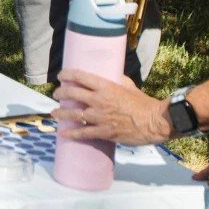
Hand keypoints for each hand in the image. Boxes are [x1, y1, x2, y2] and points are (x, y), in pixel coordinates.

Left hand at [53, 68, 172, 145]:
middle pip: (73, 94)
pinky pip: (84, 133)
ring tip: (54, 113)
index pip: (81, 77)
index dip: (68, 74)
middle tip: (57, 94)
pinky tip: (63, 134)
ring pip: (74, 114)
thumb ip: (118, 80)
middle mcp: (99, 101)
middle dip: (61, 93)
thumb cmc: (143, 103)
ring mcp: (100, 117)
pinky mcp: (104, 132)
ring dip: (61, 113)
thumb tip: (112, 75)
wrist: (154, 122)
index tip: (61, 75)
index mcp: (106, 87)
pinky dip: (72, 134)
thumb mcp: (129, 86)